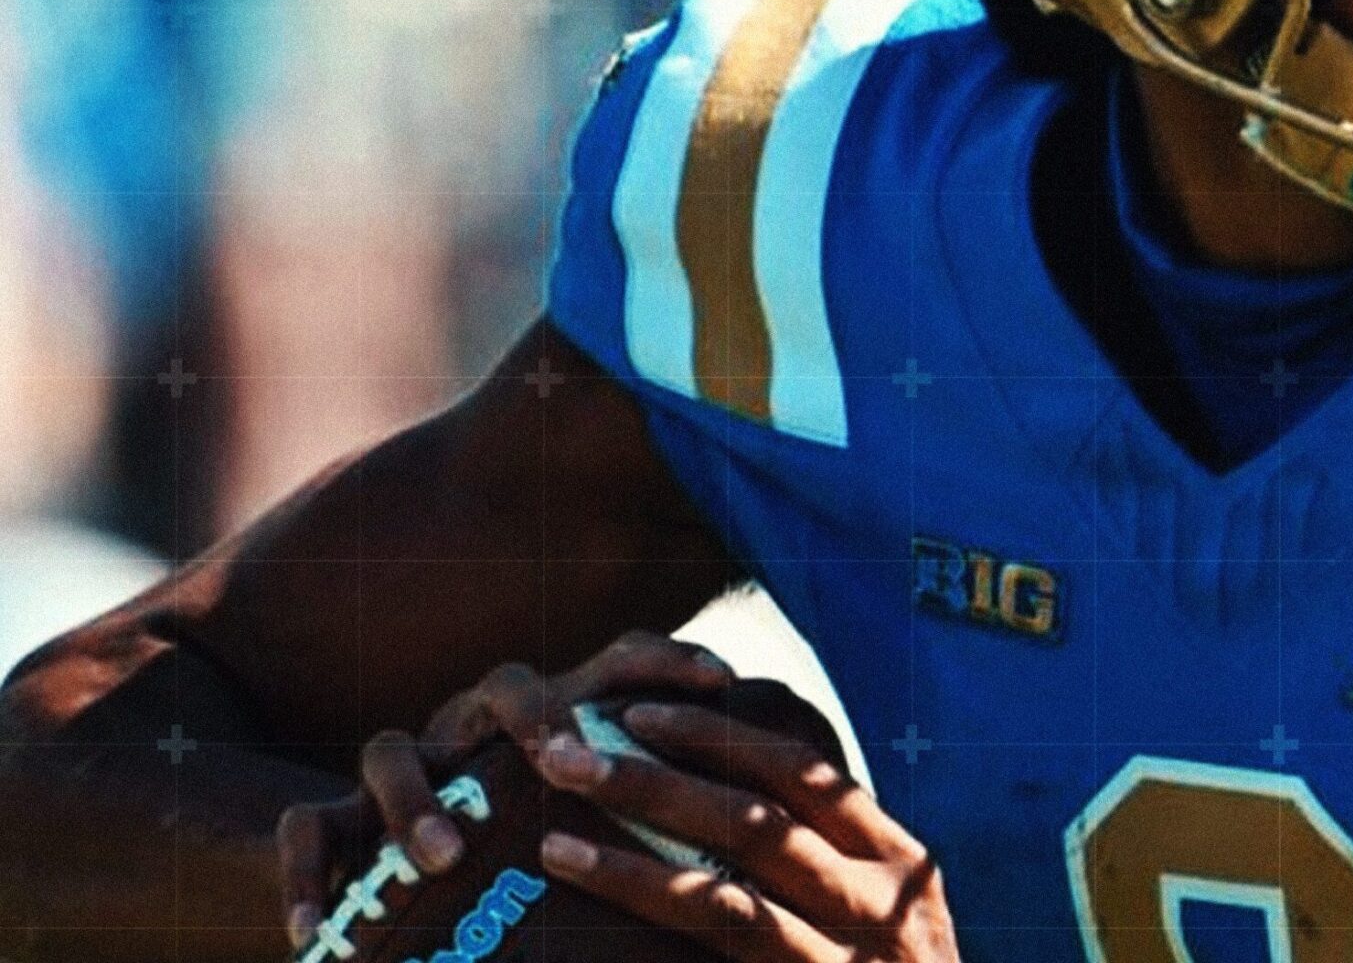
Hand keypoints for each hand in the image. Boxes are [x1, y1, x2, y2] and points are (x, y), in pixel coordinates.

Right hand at [276, 630, 734, 947]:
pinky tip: (315, 930)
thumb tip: (812, 794)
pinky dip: (305, 875)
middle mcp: (476, 737)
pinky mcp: (330, 830)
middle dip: (534, 716)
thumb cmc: (543, 879)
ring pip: (387, 745)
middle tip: (562, 766)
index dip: (666, 661)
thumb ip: (688, 821)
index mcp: (553, 728)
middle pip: (500, 688)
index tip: (724, 676)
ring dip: (417, 796)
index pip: (613, 666)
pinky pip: (301, 830)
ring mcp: (402, 777)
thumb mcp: (621, 845)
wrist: (414, 913)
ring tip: (448, 854)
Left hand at [532, 699, 959, 961]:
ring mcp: (852, 950)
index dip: (720, 734)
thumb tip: (725, 824)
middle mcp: (884, 896)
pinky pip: (724, 926)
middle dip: (660, 769)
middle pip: (759, 807)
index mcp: (902, 864)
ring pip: (734, 868)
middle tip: (572, 746)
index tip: (643, 711)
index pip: (805, 772)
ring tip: (559, 813)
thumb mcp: (889, 935)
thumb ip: (832, 881)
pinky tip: (581, 871)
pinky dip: (646, 891)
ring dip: (639, 829)